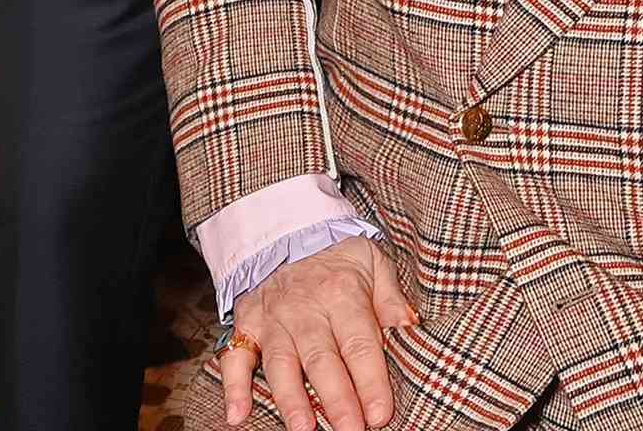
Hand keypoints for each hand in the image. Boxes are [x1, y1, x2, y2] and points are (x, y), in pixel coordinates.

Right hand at [217, 235, 416, 430]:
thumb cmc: (337, 257)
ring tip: (302, 428)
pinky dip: (234, 386)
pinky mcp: (248, 324)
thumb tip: (409, 326)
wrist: (289, 231)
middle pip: (321, 359)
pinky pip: (235, 355)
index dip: (371, 381)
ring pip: (281, 363)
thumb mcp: (373, 261)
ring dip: (291, 398)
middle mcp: (306, 308)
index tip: (381, 414)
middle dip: (337, 399)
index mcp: (342, 293)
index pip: (359, 343)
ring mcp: (274, 318)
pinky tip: (237, 414)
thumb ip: (390, 296)